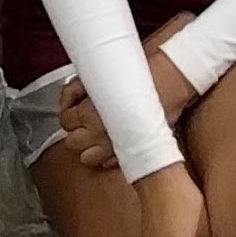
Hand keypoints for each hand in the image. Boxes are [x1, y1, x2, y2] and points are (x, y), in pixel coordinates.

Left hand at [54, 12, 200, 170]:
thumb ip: (85, 87)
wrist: (171, 81)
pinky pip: (110, 164)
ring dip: (89, 147)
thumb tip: (77, 92)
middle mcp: (99, 135)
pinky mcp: (135, 150)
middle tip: (83, 118)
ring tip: (96, 133)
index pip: (65, 121)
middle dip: (76, 131)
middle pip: (72, 143)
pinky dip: (108, 156)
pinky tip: (113, 141)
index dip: (68, 109)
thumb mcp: (105, 72)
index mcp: (89, 114)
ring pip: (88, 159)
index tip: (75, 101)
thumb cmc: (140, 73)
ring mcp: (116, 147)